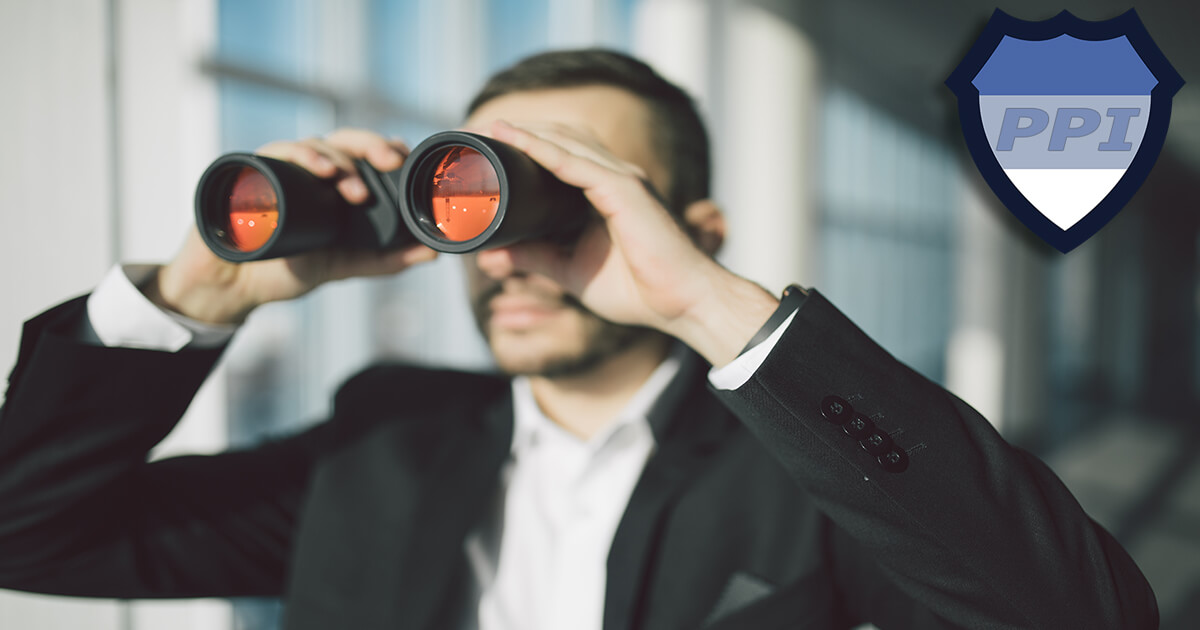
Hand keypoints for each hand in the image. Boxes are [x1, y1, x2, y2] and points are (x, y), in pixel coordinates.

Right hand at [150, 129, 437, 324]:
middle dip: (372, 146)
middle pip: (346, 142)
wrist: (235, 285)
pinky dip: (303, 156)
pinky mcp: (253, 171)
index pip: (365, 153)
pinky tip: (321, 170)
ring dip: (340, 160)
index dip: (387, 149)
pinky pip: (279, 152)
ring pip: (316, 144)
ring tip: (357, 189)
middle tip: (393, 161)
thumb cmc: (288, 268)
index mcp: (334, 184)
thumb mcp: (344, 265)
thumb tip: (433, 254)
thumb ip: (386, 260)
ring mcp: (282, 168)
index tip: (408, 161)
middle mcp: (310, 170)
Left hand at [485, 121, 777, 365]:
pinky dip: (545, 151)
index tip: (487, 146)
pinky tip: (519, 142)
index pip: (560, 154)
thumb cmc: (638, 291)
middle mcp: (615, 177)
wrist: (682, 305)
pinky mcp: (625, 191)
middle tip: (478, 131)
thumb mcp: (569, 271)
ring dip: (527, 133)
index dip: (526, 145)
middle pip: (560, 139)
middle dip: (520, 131)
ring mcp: (623, 180)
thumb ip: (533, 258)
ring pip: (566, 143)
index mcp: (605, 192)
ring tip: (492, 127)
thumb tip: (490, 257)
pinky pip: (577, 164)